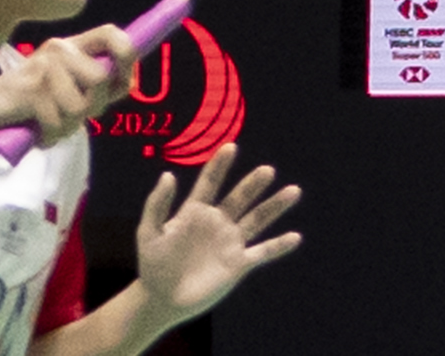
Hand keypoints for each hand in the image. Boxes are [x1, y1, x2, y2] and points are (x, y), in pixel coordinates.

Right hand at [0, 24, 130, 147]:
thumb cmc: (35, 100)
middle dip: (93, 106)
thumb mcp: (68, 86)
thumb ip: (96, 83)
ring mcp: (44, 67)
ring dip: (68, 124)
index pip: (110, 34)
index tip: (124, 79)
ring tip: (50, 121)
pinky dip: (51, 134)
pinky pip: (59, 122)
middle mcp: (58, 49)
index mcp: (71, 46)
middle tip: (71, 113)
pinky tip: (38, 128)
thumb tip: (128, 82)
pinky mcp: (32, 89)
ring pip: (80, 106)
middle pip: (100, 79)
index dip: (127, 53)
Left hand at [134, 143, 301, 311]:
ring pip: (257, 220)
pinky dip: (279, 246)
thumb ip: (158, 204)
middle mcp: (216, 223)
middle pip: (238, 198)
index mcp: (193, 211)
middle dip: (252, 184)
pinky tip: (295, 237)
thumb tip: (168, 174)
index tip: (231, 147)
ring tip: (293, 191)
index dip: (219, 165)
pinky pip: (262, 252)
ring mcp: (229, 243)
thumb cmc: (153, 262)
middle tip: (267, 170)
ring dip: (274, 207)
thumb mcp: (149, 230)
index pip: (209, 183)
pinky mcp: (239, 264)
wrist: (163, 297)